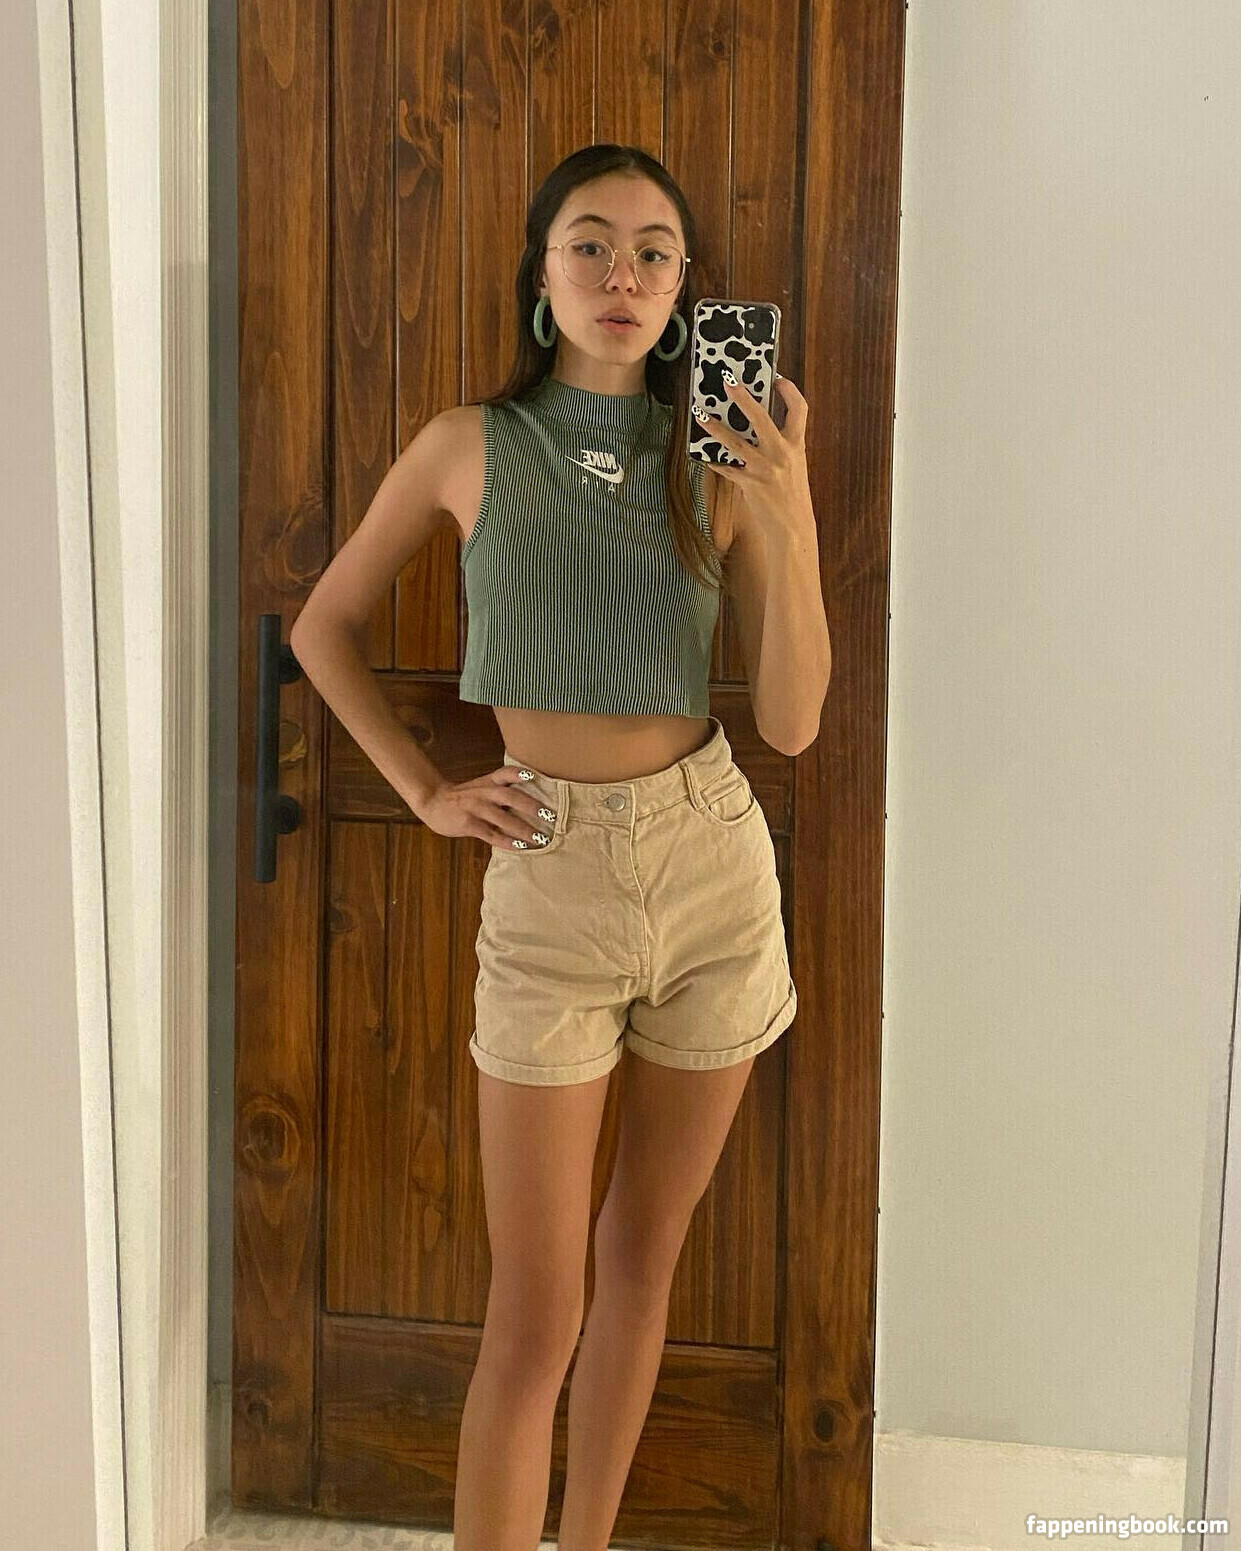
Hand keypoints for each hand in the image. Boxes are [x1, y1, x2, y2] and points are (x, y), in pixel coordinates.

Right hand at [416, 767, 557, 852]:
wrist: (433, 801)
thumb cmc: (463, 797)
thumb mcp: (481, 786)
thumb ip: (501, 790)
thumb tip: (530, 801)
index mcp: (488, 782)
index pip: (505, 773)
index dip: (519, 773)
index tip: (533, 776)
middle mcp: (484, 793)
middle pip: (511, 797)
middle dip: (532, 807)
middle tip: (551, 816)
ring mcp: (475, 808)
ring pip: (503, 819)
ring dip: (523, 829)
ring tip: (541, 838)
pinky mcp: (469, 824)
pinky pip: (491, 834)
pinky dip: (507, 841)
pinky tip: (520, 847)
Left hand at [696, 374, 812, 536]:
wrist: (793, 527)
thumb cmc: (791, 495)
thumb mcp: (793, 465)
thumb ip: (779, 445)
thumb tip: (755, 425)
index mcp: (797, 445)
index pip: (799, 409)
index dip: (789, 390)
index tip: (777, 378)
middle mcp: (782, 453)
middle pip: (761, 417)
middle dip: (742, 396)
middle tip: (727, 380)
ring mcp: (765, 469)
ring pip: (735, 442)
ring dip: (715, 427)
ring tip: (700, 414)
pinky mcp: (750, 484)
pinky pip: (726, 468)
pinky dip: (713, 460)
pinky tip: (701, 453)